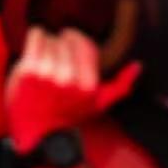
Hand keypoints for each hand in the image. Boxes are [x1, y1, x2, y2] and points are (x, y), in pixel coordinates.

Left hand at [5, 27, 141, 155]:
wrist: (38, 130)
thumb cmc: (69, 114)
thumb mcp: (99, 104)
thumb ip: (121, 85)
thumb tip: (139, 65)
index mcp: (89, 85)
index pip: (85, 44)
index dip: (77, 40)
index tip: (70, 43)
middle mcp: (70, 79)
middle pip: (67, 40)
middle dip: (61, 43)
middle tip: (56, 56)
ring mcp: (48, 74)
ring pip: (51, 38)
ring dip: (47, 43)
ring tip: (45, 58)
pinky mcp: (28, 70)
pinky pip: (36, 36)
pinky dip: (35, 37)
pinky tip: (35, 49)